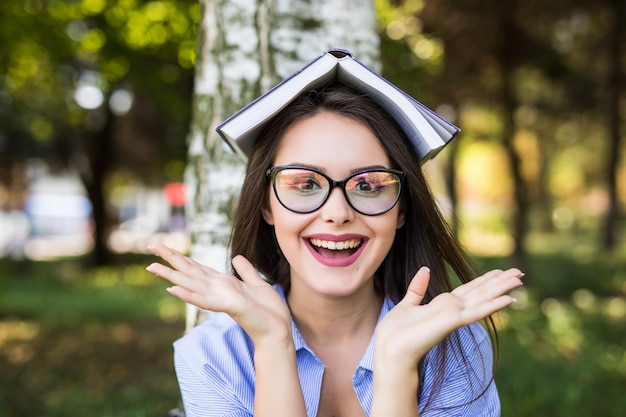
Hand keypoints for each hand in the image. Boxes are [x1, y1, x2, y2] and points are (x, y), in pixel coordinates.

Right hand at [146, 243, 292, 345]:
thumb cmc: (268, 310)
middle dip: (170, 259)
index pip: (197, 267)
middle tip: (151, 245)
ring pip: (190, 283)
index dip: (181, 257)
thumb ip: (246, 271)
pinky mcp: (227, 306)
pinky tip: (173, 289)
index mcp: (223, 283)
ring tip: (152, 266)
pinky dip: (188, 294)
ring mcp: (219, 298)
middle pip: (189, 271)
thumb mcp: (257, 284)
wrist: (277, 329)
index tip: (164, 247)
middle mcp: (217, 289)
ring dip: (171, 274)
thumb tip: (237, 257)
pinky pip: (204, 299)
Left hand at [374, 267, 522, 374]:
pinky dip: (492, 305)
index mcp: (442, 305)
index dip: (485, 280)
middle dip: (500, 281)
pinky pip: (476, 311)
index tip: (500, 271)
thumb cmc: (394, 333)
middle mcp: (452, 309)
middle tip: (519, 272)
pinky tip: (508, 299)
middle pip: (481, 292)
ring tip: (520, 278)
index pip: (469, 289)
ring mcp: (454, 316)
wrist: (389, 350)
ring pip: (483, 298)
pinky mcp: (452, 322)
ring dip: (502, 288)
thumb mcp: (406, 304)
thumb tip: (426, 269)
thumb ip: (417, 288)